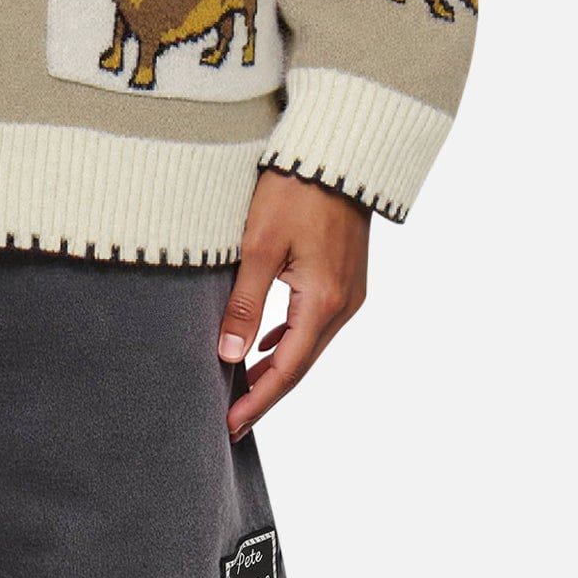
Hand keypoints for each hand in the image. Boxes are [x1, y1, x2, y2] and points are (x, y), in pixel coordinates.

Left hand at [217, 168, 368, 440]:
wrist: (337, 151)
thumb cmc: (294, 190)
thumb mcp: (260, 245)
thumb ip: (245, 303)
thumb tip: (227, 355)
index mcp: (324, 303)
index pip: (287, 370)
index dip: (258, 400)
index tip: (230, 426)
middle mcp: (344, 304)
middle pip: (301, 364)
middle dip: (266, 392)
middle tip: (232, 418)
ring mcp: (350, 291)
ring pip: (310, 344)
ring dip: (278, 367)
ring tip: (242, 387)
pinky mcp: (347, 275)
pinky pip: (317, 322)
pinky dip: (291, 340)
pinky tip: (270, 344)